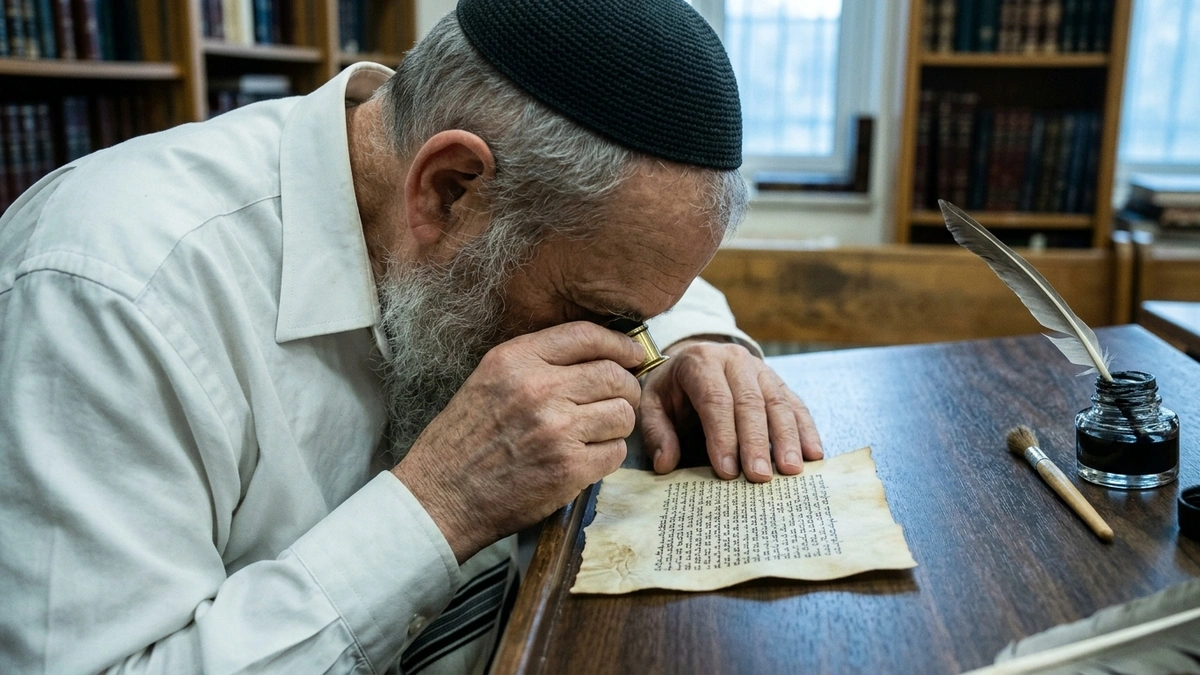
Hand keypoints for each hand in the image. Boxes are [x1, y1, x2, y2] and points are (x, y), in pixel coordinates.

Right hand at [392, 322, 643, 562]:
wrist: (442, 495)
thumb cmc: (463, 439)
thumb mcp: (489, 379)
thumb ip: (536, 362)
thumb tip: (593, 355)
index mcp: (517, 360)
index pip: (586, 336)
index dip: (619, 344)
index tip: (632, 354)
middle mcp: (540, 389)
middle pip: (614, 376)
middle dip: (625, 388)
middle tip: (619, 400)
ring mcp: (558, 430)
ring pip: (622, 414)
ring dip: (618, 424)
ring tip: (598, 432)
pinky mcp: (569, 468)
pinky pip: (615, 452)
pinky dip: (608, 455)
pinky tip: (587, 458)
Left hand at [639, 338, 822, 481]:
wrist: (694, 361)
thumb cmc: (672, 390)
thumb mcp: (653, 404)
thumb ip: (656, 432)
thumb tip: (666, 464)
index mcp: (700, 362)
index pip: (715, 400)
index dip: (722, 436)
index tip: (727, 470)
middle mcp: (734, 361)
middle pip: (750, 402)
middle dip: (756, 442)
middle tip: (760, 476)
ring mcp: (760, 369)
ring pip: (778, 402)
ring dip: (787, 438)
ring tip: (792, 469)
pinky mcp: (778, 381)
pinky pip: (795, 404)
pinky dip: (806, 430)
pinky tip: (813, 454)